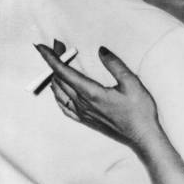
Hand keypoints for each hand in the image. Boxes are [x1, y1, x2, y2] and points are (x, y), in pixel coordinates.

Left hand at [35, 44, 161, 148]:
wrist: (142, 136)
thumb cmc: (139, 111)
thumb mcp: (132, 83)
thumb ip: (115, 64)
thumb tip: (101, 50)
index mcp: (91, 93)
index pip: (64, 72)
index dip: (51, 58)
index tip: (41, 47)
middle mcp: (83, 104)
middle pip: (60, 80)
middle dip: (55, 62)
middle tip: (58, 47)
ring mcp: (83, 114)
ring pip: (59, 93)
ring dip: (55, 77)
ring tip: (58, 64)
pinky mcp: (85, 120)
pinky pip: (64, 106)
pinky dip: (58, 95)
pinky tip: (59, 91)